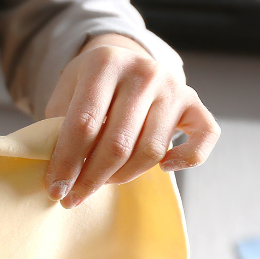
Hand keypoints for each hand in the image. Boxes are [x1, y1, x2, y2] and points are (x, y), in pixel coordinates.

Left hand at [43, 34, 219, 207]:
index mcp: (105, 63)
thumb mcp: (64, 96)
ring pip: (151, 150)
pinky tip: (163, 168)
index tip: (55, 190)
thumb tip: (59, 176)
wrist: (123, 61)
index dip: (67, 162)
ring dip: (124, 176)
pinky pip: (204, 138)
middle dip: (92, 178)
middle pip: (118, 143)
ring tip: (102, 182)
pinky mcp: (195, 102)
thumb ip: (58, 129)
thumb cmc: (88, 88)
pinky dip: (185, 159)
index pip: (83, 124)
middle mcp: (144, 71)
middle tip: (74, 197)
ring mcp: (174, 86)